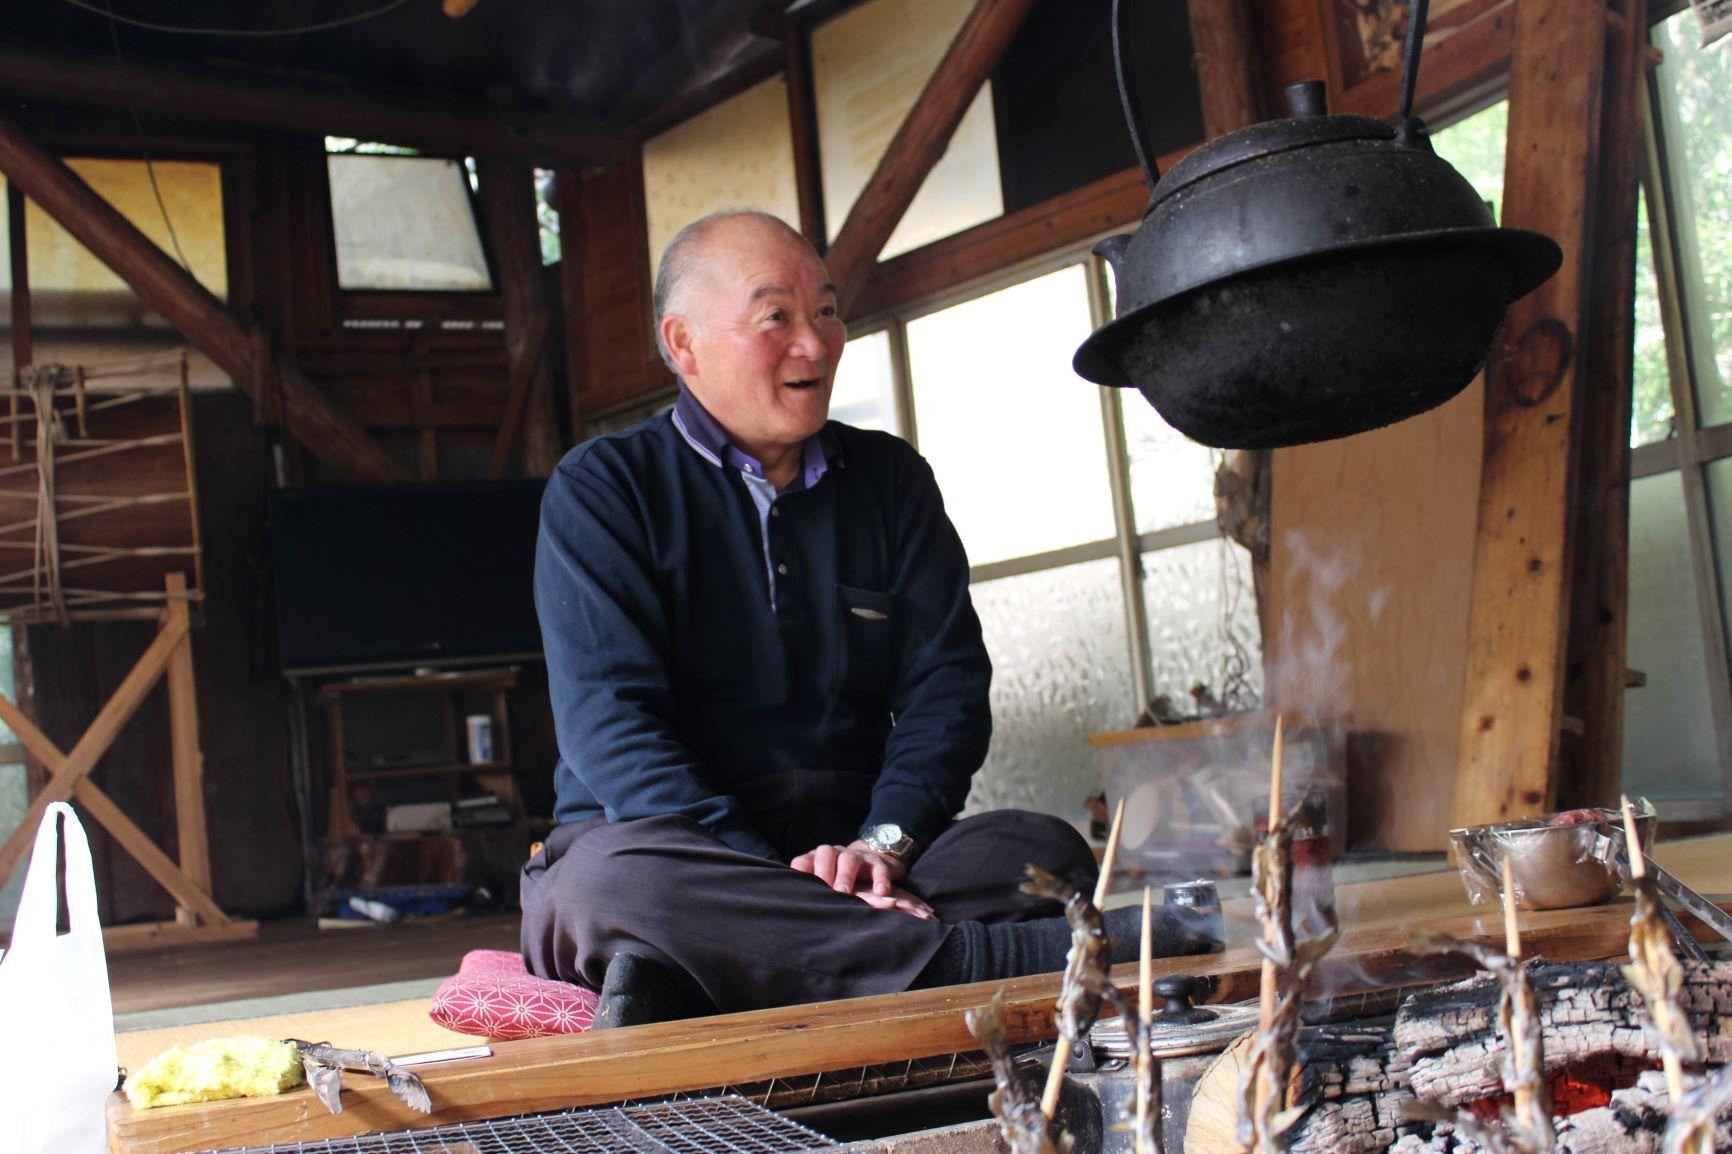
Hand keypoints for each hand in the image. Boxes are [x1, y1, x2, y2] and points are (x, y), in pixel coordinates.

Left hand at [790, 841, 930, 919]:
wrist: (874, 866)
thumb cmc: (841, 883)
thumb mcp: (825, 888)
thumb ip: (810, 895)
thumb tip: (787, 911)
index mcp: (816, 860)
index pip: (802, 862)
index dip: (799, 873)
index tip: (799, 890)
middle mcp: (835, 855)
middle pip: (825, 855)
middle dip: (824, 873)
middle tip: (823, 892)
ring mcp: (857, 857)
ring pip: (850, 859)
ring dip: (846, 876)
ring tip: (844, 893)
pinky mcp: (877, 863)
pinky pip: (879, 868)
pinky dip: (880, 880)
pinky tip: (880, 893)